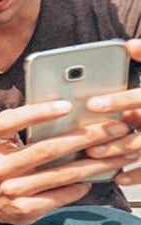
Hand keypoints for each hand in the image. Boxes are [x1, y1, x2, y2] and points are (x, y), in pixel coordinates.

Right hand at [0, 100, 134, 224]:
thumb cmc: (5, 165)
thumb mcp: (3, 146)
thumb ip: (23, 129)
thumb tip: (66, 111)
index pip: (9, 123)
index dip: (37, 113)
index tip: (67, 106)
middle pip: (46, 149)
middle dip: (85, 138)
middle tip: (113, 130)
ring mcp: (11, 190)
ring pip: (61, 174)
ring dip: (94, 164)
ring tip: (117, 155)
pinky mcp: (24, 209)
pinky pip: (60, 196)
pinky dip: (80, 187)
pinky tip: (93, 179)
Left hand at [84, 38, 140, 184]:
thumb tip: (129, 46)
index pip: (139, 99)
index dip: (118, 102)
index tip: (92, 104)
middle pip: (140, 132)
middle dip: (114, 137)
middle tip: (88, 142)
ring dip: (120, 153)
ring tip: (94, 156)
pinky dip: (138, 174)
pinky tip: (118, 178)